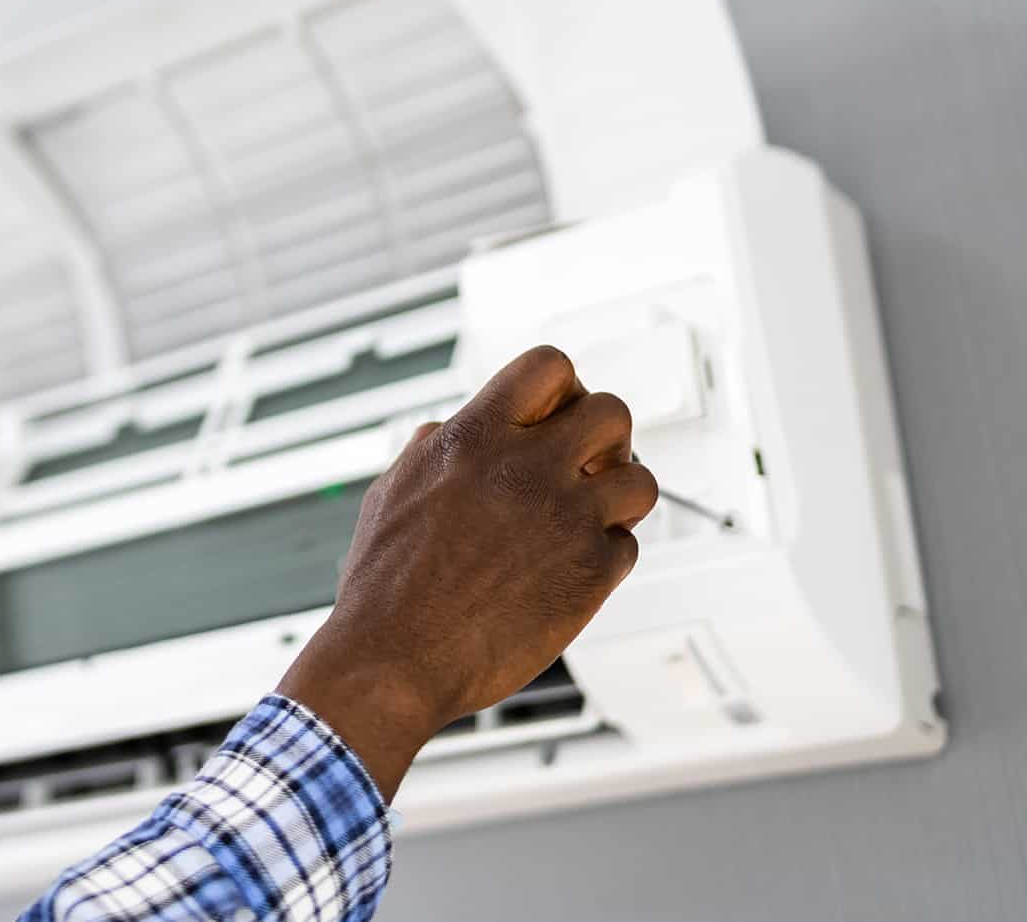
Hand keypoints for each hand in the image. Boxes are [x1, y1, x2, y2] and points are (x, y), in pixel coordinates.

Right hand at [275, 345, 655, 798]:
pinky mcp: (590, 574)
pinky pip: (627, 547)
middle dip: (603, 437)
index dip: (560, 387)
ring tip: (589, 516)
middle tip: (584, 465)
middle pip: (613, 411)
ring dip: (619, 496)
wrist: (393, 660)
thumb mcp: (393, 490)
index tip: (552, 414)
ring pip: (641, 479)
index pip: (550, 365)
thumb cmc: (385, 586)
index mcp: (474, 439)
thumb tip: (457, 428)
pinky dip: (604, 557)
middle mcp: (527, 469)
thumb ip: (436, 449)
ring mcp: (566, 520)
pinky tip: (570, 569)